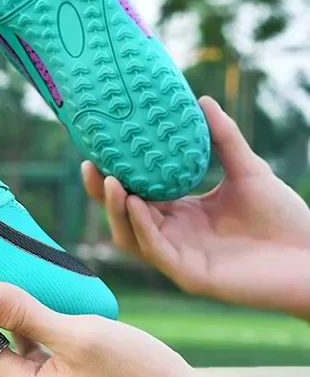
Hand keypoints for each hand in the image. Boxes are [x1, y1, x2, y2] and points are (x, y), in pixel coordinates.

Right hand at [82, 96, 309, 320]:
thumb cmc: (284, 218)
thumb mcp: (248, 169)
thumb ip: (223, 138)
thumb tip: (202, 100)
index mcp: (181, 214)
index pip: (135, 194)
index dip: (113, 175)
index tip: (98, 148)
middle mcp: (174, 236)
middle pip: (122, 216)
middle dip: (100, 193)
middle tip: (91, 164)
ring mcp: (180, 258)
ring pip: (131, 237)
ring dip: (115, 210)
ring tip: (111, 181)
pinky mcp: (191, 276)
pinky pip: (157, 252)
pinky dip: (143, 228)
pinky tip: (138, 204)